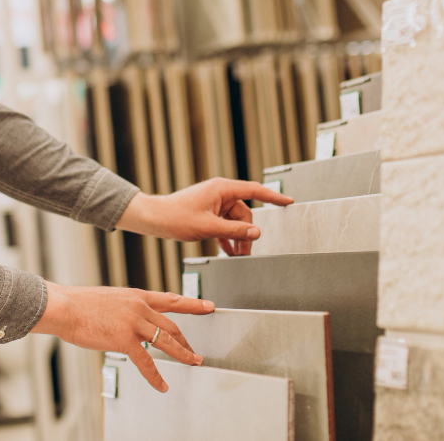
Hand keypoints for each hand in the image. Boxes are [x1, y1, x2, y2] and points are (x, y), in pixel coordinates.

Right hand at [31, 282, 212, 391]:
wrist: (65, 307)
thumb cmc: (80, 304)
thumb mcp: (110, 298)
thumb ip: (125, 308)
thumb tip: (130, 319)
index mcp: (136, 296)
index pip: (171, 299)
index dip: (192, 304)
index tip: (208, 306)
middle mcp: (139, 307)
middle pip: (171, 325)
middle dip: (186, 340)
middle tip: (195, 352)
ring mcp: (133, 322)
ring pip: (166, 341)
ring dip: (182, 354)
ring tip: (193, 362)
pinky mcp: (124, 339)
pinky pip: (146, 361)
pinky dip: (155, 376)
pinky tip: (162, 385)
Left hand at [116, 178, 292, 255]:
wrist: (154, 219)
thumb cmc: (176, 217)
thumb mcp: (208, 227)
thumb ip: (234, 230)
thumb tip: (256, 232)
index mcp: (221, 189)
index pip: (254, 190)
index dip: (273, 196)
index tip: (288, 201)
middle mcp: (220, 193)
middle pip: (244, 213)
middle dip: (246, 233)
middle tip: (245, 254)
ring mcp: (214, 202)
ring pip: (234, 221)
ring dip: (236, 238)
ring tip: (236, 255)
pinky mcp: (208, 211)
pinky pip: (224, 224)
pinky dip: (226, 236)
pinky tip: (226, 250)